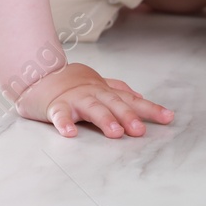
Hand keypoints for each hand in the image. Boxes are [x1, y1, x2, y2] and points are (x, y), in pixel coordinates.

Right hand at [16, 62, 173, 138]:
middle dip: (128, 116)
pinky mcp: (55, 106)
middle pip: (113, 103)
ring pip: (91, 108)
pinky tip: (70, 133)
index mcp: (105, 91)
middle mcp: (93, 93)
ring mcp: (74, 99)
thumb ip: (118, 90)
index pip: (131, 100)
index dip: (150, 108)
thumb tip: (139, 95)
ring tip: (114, 133)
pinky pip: (59, 115)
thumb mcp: (98, 84)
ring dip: (103, 119)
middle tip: (139, 130)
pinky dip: (64, 123)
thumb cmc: (71, 83)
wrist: (38, 73)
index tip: (168, 118)